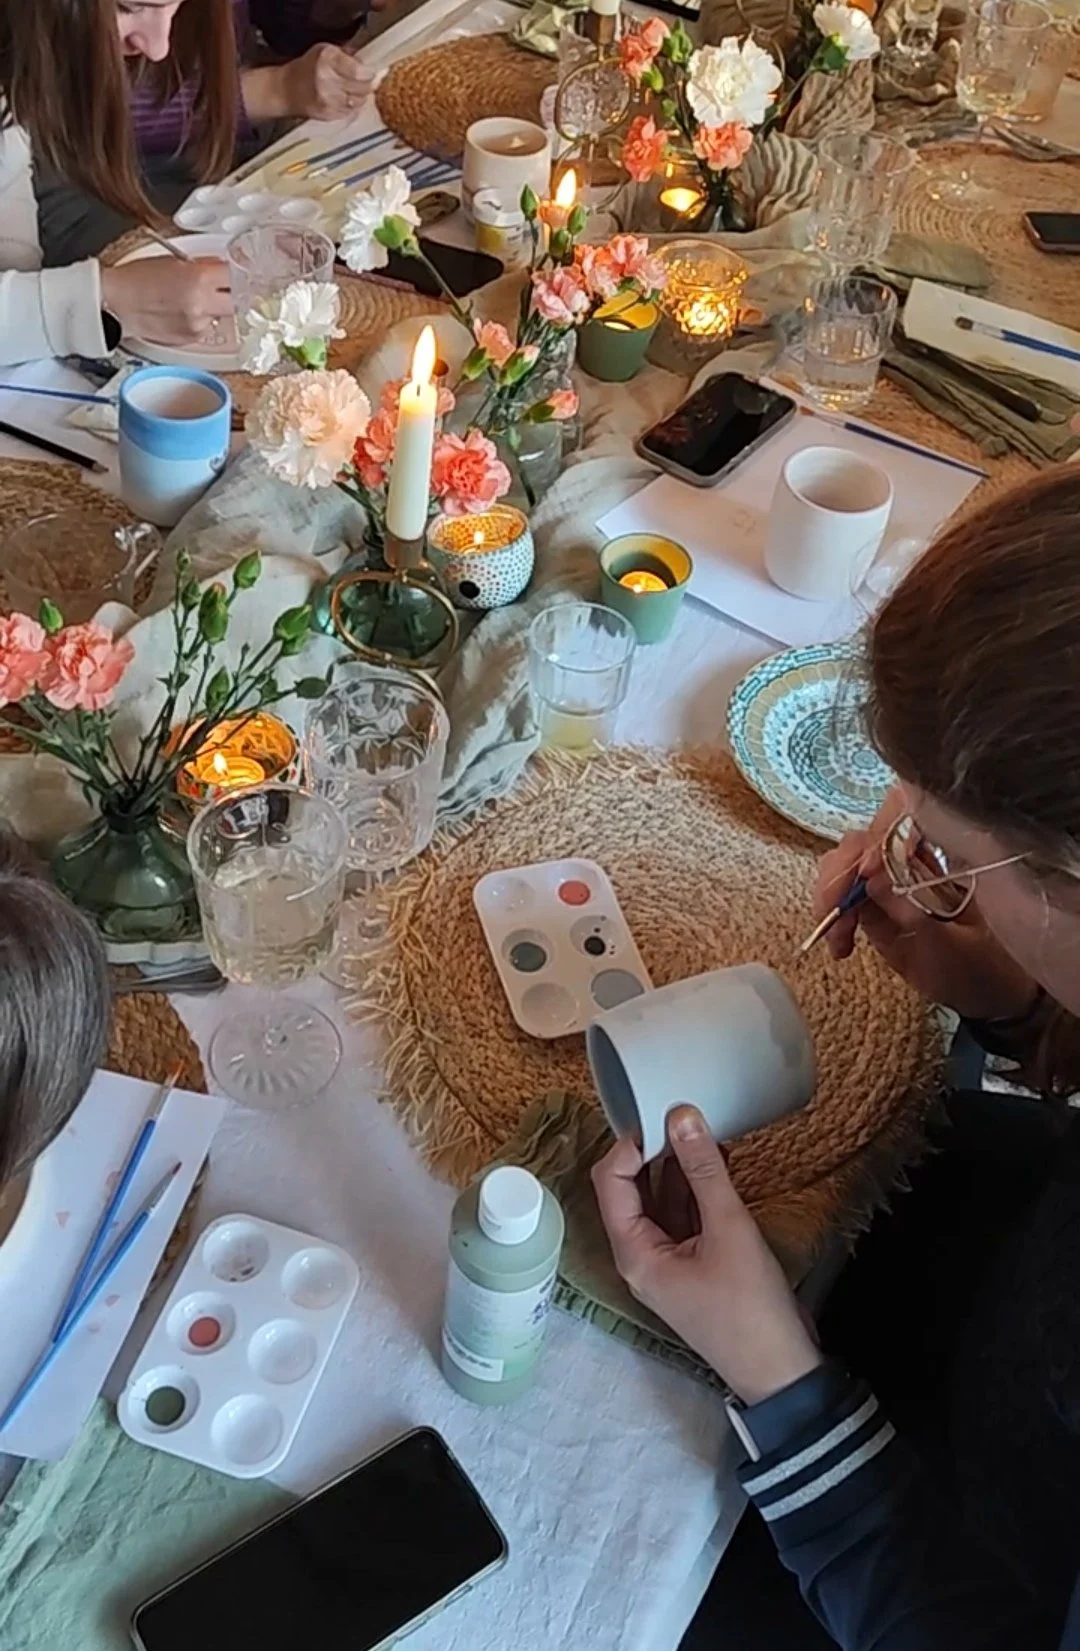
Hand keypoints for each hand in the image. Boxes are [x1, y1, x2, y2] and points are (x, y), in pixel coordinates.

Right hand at [100, 258, 232, 346]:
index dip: (238, 273)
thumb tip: (223, 267)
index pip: (236, 275)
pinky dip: (201, 319)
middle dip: (232, 292)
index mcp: (199, 278)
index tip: (240, 272)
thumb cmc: (137, 279)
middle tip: (223, 286)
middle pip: (238, 300)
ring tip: (190, 298)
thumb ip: (203, 265)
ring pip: (223, 315)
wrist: (116, 304)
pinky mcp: (192, 339)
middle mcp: (202, 304)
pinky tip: (182, 311)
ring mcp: (199, 325)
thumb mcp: (173, 260)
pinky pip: (208, 327)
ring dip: (215, 307)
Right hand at [280, 43, 372, 119]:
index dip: (368, 73)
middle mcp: (326, 80)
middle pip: (362, 88)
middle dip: (366, 84)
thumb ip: (347, 55)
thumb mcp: (325, 51)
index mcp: (327, 59)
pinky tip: (342, 98)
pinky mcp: (328, 114)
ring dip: (359, 96)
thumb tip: (367, 64)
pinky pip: (350, 112)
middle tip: (363, 81)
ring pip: (358, 101)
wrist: (287, 89)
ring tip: (351, 89)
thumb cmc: (309, 67)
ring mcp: (327, 100)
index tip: (370, 72)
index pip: (359, 71)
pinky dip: (350, 106)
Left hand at [592, 1107, 822, 1404]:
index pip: (611, 1181)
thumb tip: (681, 1116)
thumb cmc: (750, 1308)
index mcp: (633, 1252)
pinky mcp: (693, 1261)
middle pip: (633, 1188)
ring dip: (679, 1166)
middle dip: (655, 1150)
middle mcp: (641, 1255)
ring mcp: (668, 1259)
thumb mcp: (729, 1229)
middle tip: (682, 1114)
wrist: (782, 1370)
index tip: (661, 1115)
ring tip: (702, 1127)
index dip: (630, 1144)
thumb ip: (703, 1170)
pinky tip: (717, 1159)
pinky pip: (685, 1214)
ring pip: (662, 1199)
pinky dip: (697, 1187)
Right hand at [813, 785, 1036, 1021]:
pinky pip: (842, 899)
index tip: (865, 872)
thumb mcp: (950, 946)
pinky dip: (832, 918)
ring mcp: (888, 884)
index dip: (876, 831)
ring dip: (830, 898)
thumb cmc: (981, 967)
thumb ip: (910, 912)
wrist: (989, 994)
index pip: (900, 814)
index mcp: (939, 857)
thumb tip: (868, 874)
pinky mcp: (874, 908)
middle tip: (833, 913)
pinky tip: (839, 946)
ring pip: (843, 867)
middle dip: (839, 873)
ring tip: (837, 937)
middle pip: (860, 842)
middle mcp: (909, 861)